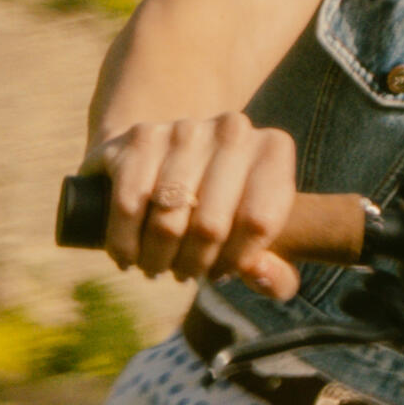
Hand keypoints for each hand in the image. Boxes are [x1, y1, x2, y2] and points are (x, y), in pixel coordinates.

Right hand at [98, 116, 302, 298]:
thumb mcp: (263, 241)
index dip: (236, 261)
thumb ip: (278, 274)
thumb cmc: (228, 210)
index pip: (257, 223)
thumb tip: (258, 275)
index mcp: (273, 151)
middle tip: (184, 275)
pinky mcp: (140, 136)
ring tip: (157, 267)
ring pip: (168, 220)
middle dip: (193, 264)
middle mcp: (232, 130)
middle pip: (210, 225)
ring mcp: (184, 129)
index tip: (221, 273)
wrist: (174, 159)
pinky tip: (128, 257)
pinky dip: (125, 242)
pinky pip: (129, 205)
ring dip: (157, 258)